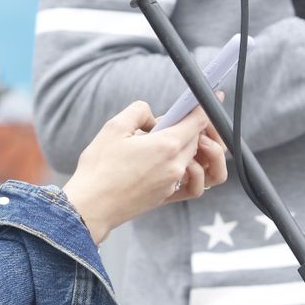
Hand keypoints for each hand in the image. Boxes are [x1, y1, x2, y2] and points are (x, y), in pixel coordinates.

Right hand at [61, 102, 227, 243]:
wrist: (90, 208)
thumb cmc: (99, 168)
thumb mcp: (114, 127)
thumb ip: (139, 111)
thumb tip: (153, 118)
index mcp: (166, 146)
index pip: (198, 121)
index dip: (206, 107)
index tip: (214, 97)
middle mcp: (175, 166)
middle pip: (196, 139)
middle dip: (188, 127)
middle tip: (163, 122)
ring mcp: (173, 183)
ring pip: (190, 157)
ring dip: (183, 146)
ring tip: (157, 143)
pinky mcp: (167, 196)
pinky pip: (186, 178)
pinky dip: (182, 166)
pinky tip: (163, 162)